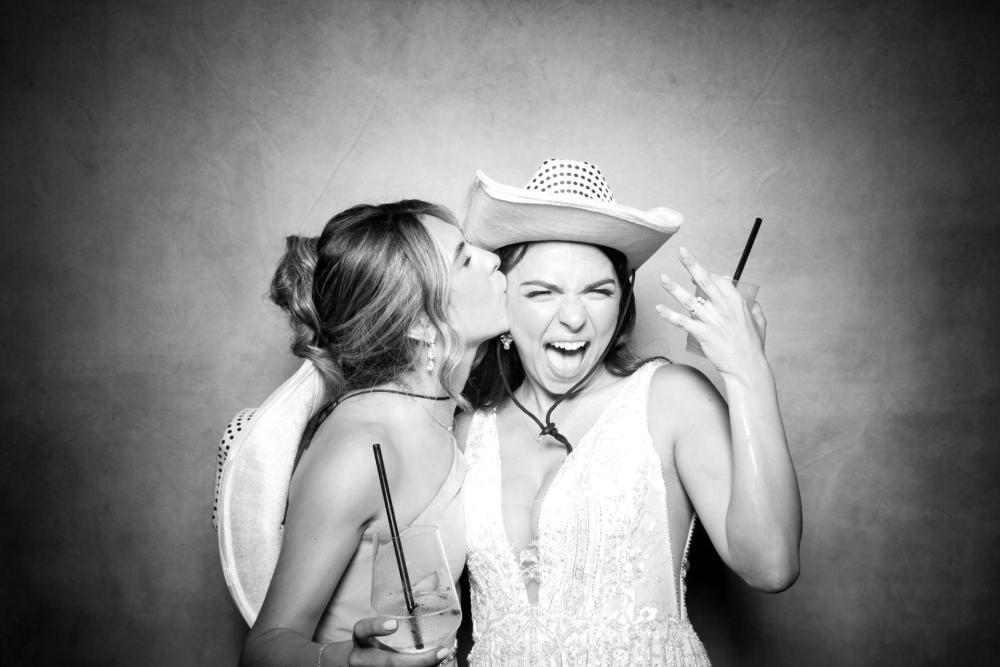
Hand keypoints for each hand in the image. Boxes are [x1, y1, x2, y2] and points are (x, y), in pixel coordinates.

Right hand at [349, 617, 453, 665]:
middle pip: (388, 663)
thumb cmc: (373, 639)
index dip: (376, 627)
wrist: (357, 663)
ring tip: (442, 658)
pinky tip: (435, 666)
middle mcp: (362, 659)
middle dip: (418, 661)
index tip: (393, 624)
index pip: (362, 631)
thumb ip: (396, 614)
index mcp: (361, 639)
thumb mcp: (378, 627)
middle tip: (441, 652)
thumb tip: (432, 583)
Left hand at [656, 247, 767, 376]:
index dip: (710, 276)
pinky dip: (669, 315)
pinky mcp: (702, 333)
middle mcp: (723, 307)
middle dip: (692, 264)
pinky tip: (659, 308)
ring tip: (663, 278)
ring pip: (689, 300)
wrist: (747, 367)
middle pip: (704, 281)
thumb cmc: (753, 347)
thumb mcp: (760, 323)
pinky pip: (682, 322)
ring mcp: (712, 320)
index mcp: (737, 302)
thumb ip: (755, 309)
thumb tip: (753, 302)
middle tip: (682, 252)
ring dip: (674, 288)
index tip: (699, 276)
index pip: (720, 281)